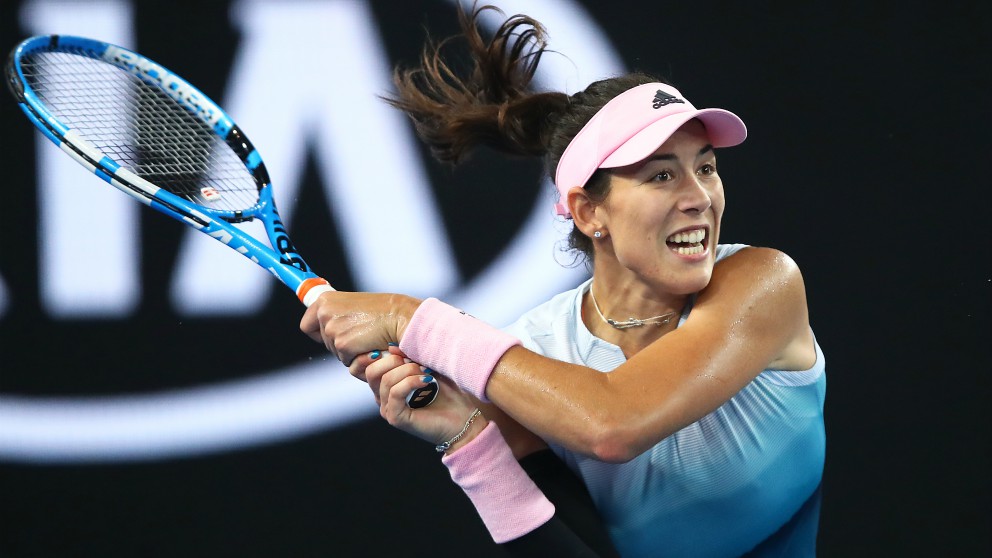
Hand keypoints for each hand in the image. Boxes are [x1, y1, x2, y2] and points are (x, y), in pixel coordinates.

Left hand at [299, 291, 420, 364]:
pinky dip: (358, 357)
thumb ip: (337, 313)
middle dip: (340, 342)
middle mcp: (324, 313)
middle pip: (323, 341)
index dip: (318, 332)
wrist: (399, 317)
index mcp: (325, 300)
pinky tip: (369, 345)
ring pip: (335, 352)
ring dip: (350, 350)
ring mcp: (332, 330)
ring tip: (367, 337)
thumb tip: (325, 325)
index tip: (328, 334)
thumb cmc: (383, 310)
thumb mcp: (354, 304)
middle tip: (360, 334)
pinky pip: (347, 360)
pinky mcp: (343, 345)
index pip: (306, 325)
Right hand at [368, 346, 485, 449]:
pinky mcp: (396, 418)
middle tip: (416, 362)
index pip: (369, 366)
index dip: (376, 355)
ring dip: (409, 370)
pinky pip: (395, 393)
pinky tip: (427, 381)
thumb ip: (408, 357)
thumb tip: (391, 347)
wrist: (464, 418)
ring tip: (427, 373)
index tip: (398, 349)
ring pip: (386, 380)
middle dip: (394, 360)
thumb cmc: (448, 392)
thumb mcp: (427, 368)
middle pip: (372, 372)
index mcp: (387, 385)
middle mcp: (384, 398)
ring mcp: (388, 409)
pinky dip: (411, 382)